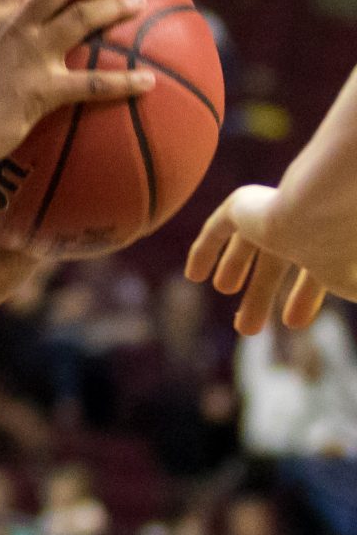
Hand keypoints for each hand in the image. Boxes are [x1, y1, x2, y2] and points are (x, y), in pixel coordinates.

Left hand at [186, 183, 350, 334]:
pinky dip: (205, 251)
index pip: (316, 275)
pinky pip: (217, 230)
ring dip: (233, 269)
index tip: (293, 323)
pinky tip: (194, 275)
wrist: (326, 212)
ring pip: (247, 245)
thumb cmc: (347, 251)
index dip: (303, 298)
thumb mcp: (350, 281)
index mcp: (332, 245)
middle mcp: (302, 226)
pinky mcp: (243, 206)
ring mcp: (272, 214)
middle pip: (275, 262)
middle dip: (261, 294)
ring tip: (223, 291)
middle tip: (247, 328)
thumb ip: (348, 291)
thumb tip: (350, 302)